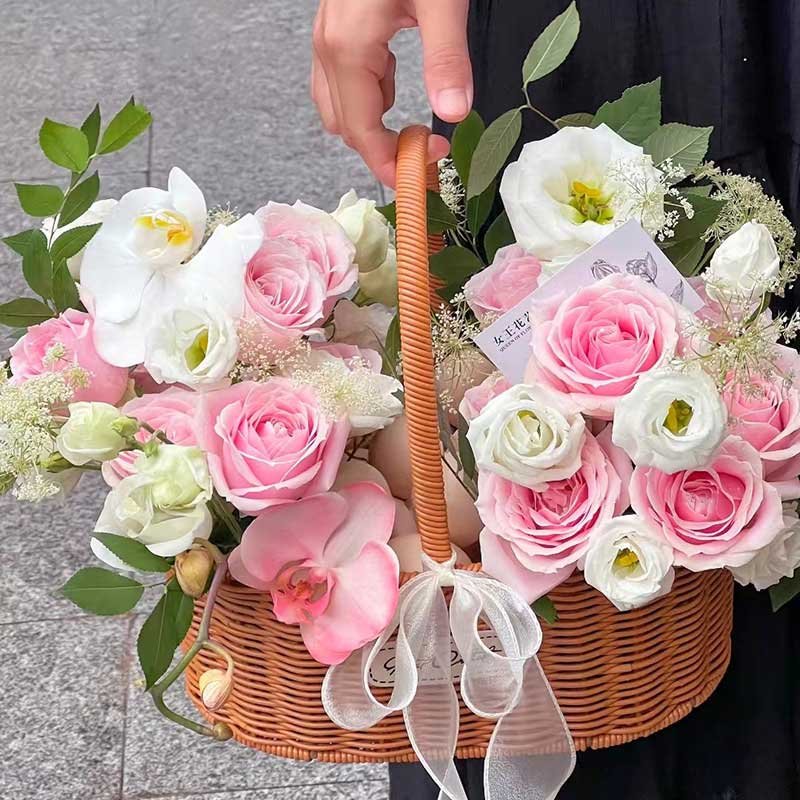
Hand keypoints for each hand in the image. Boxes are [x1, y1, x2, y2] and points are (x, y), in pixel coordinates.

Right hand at [312, 0, 471, 186]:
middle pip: (348, 128)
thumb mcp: (441, 2)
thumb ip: (446, 58)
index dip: (391, 164)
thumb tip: (453, 111)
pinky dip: (370, 94)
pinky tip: (395, 74)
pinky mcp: (335, 28)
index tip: (423, 175)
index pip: (362, 132)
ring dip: (376, 123)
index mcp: (349, 47)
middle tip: (428, 151)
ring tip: (415, 115)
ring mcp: (327, 37)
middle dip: (386, 150)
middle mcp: (329, 46)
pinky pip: (343, 80)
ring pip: (341, 108)